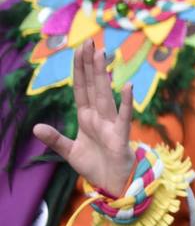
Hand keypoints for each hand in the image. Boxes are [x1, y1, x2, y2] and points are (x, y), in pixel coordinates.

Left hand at [33, 41, 135, 194]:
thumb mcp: (69, 152)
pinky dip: (127, 103)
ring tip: (102, 55)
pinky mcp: (121, 136)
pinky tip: (128, 87)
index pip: (82, 88)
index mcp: (86, 117)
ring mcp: (111, 124)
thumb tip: (35, 128)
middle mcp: (99, 116)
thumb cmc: (95, 165)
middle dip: (90, 64)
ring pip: (105, 95)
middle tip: (90, 41)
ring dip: (104, 75)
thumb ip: (54, 138)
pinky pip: (124, 117)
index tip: (79, 49)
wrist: (114, 184)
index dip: (79, 69)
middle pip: (93, 86)